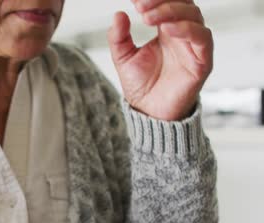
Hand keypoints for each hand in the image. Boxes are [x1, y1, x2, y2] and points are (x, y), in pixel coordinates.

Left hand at [108, 0, 213, 120]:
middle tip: (140, 4)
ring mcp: (193, 46)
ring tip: (148, 17)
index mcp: (165, 29)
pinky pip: (202, 38)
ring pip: (193, 15)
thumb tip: (118, 14)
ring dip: (170, 11)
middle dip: (161, 0)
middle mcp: (182, 34)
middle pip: (182, 3)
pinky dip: (187, 29)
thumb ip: (119, 37)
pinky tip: (168, 28)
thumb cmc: (142, 85)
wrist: (150, 112)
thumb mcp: (123, 57)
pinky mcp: (202, 61)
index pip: (166, 2)